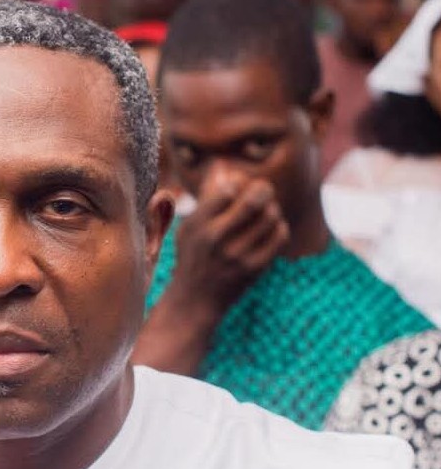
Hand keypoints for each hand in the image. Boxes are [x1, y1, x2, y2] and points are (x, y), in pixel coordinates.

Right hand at [171, 167, 289, 315]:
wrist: (195, 301)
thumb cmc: (193, 256)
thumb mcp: (188, 227)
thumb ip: (205, 199)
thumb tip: (225, 167)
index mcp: (197, 225)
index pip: (227, 189)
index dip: (238, 183)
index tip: (238, 188)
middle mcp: (216, 240)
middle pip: (254, 199)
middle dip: (263, 189)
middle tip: (264, 190)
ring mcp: (236, 255)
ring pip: (271, 216)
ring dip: (272, 209)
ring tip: (266, 211)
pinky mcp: (254, 269)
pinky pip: (279, 236)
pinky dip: (279, 227)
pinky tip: (272, 228)